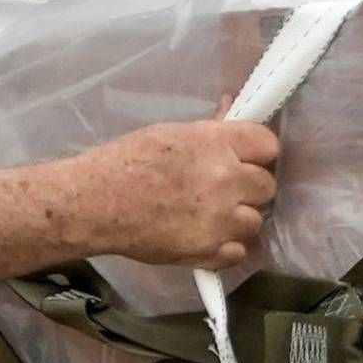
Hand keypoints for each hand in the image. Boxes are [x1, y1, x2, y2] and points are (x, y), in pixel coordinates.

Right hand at [71, 118, 281, 275]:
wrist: (94, 204)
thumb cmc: (125, 162)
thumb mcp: (170, 134)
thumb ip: (209, 132)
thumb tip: (231, 111)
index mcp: (215, 143)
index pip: (268, 144)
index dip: (258, 152)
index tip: (247, 158)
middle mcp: (225, 180)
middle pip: (266, 186)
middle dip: (249, 187)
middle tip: (225, 189)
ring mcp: (220, 220)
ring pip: (255, 221)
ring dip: (238, 218)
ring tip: (212, 215)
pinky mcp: (209, 251)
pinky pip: (239, 251)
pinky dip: (226, 246)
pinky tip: (206, 236)